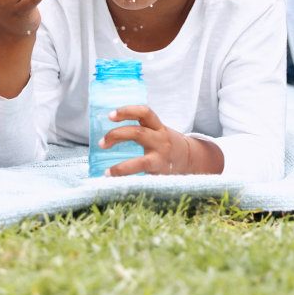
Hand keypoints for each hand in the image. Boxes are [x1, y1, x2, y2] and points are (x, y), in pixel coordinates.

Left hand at [101, 105, 222, 175]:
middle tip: (102, 143)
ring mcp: (161, 159)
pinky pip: (143, 179)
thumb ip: (140, 130)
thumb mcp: (157, 131)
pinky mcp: (160, 175)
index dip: (127, 111)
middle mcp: (160, 141)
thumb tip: (108, 134)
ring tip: (107, 172)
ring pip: (140, 162)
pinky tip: (117, 184)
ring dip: (120, 168)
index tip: (110, 116)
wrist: (191, 159)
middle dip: (116, 136)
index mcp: (158, 127)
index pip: (144, 113)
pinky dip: (129, 182)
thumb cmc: (165, 144)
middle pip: (138, 134)